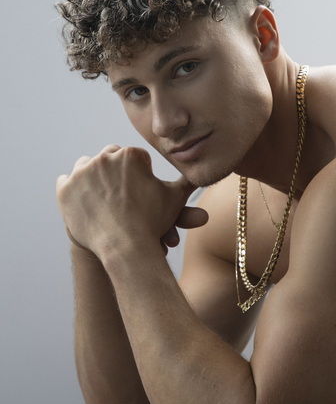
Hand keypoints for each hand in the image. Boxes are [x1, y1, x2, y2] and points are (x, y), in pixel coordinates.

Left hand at [56, 145, 207, 258]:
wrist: (125, 249)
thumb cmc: (152, 222)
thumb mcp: (175, 198)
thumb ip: (187, 181)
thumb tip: (202, 171)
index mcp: (130, 155)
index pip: (134, 158)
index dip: (139, 172)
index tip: (139, 187)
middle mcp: (104, 158)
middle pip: (109, 159)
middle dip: (116, 172)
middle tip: (122, 193)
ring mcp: (82, 173)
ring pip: (86, 167)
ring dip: (93, 177)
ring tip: (104, 196)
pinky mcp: (65, 189)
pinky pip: (66, 181)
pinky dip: (74, 190)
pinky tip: (85, 201)